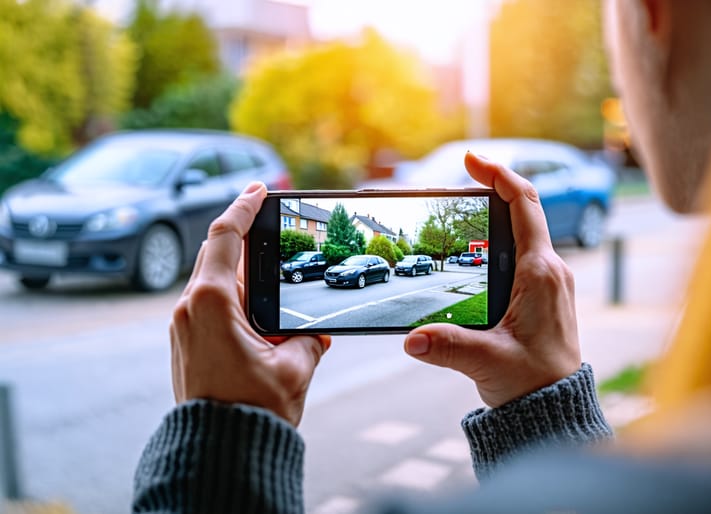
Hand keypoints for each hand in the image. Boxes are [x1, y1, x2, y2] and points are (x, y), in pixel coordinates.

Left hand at [170, 182, 330, 425]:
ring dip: (243, 269)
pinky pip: (211, 304)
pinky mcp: (188, 344)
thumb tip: (317, 332)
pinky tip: (262, 303)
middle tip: (268, 214)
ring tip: (276, 268)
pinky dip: (236, 294)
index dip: (243, 207)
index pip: (224, 237)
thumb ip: (310, 338)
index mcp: (211, 303)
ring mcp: (185, 327)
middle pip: (217, 254)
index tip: (260, 188)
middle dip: (244, 234)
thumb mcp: (295, 366)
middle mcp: (189, 309)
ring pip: (214, 280)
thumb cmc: (253, 411)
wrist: (220, 452)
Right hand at [404, 153, 580, 407]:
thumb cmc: (532, 385)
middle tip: (461, 176)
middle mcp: (550, 271)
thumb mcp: (486, 363)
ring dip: (499, 212)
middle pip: (526, 210)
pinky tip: (478, 246)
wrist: (555, 411)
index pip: (525, 205)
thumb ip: (447, 346)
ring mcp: (550, 282)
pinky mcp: (544, 295)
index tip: (472, 160)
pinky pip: (525, 252)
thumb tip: (411, 338)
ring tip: (466, 203)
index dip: (499, 175)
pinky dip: (502, 237)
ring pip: (526, 231)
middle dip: (494, 187)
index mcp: (540, 274)